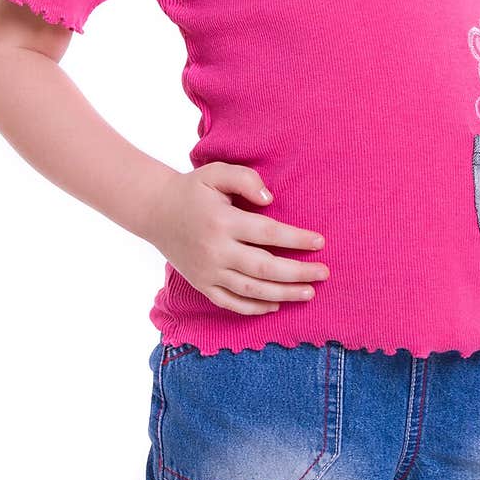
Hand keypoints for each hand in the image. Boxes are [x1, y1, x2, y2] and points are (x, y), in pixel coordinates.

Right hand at [143, 162, 329, 314]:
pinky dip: (254, 307)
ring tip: (309, 293)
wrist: (155, 211)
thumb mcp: (215, 172)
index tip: (320, 242)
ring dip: (283, 294)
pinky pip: (231, 303)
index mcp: (223, 222)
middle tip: (324, 273)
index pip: (268, 233)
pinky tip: (275, 305)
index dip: (296, 239)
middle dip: (298, 273)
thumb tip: (269, 199)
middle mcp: (216, 250)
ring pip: (251, 290)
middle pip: (265, 267)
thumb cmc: (192, 190)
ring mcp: (208, 272)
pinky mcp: (202, 284)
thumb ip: (244, 179)